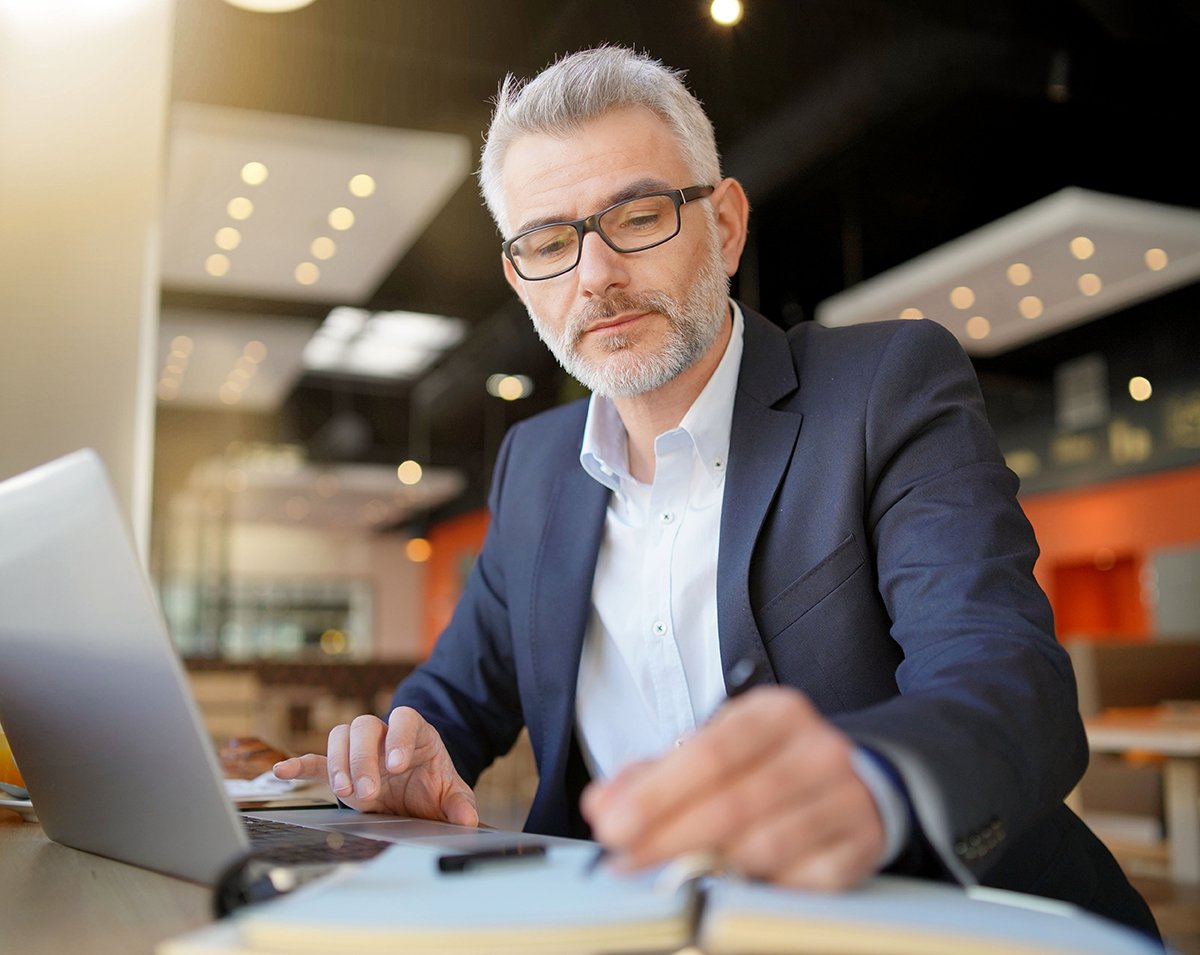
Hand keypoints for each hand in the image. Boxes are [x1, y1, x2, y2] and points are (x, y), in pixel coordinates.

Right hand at [273, 706, 477, 826]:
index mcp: (413, 732)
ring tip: (344, 792)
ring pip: (341, 736)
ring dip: (338, 763)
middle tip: (368, 792)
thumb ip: (459, 803)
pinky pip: (316, 760)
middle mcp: (383, 734)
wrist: (415, 789)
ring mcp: (359, 748)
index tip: (397, 764)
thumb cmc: (431, 784)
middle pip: (364, 726)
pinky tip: (282, 771)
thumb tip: (467, 818)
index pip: (404, 718)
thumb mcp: (450, 793)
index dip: (399, 737)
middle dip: (362, 758)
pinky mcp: (340, 767)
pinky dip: (299, 765)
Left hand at [580, 687, 884, 890]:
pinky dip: (759, 887)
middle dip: (668, 838)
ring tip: (669, 873)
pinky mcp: (860, 846)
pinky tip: (731, 884)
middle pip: (734, 803)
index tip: (613, 826)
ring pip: (765, 846)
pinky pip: (801, 881)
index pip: (710, 753)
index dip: (656, 795)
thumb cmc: (770, 763)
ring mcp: (846, 798)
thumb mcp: (717, 749)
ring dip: (708, 867)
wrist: (859, 779)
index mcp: (776, 713)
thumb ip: (655, 774)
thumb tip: (604, 803)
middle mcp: (817, 749)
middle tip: (625, 861)